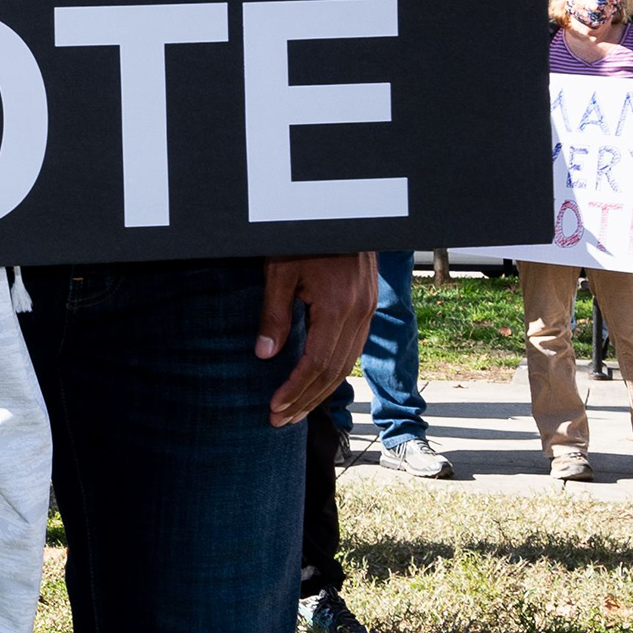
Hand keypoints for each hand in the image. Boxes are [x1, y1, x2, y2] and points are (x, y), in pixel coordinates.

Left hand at [258, 252, 377, 427]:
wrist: (341, 211)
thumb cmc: (304, 236)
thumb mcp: (280, 270)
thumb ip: (274, 313)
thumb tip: (265, 355)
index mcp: (338, 308)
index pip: (317, 364)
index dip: (295, 390)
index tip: (274, 409)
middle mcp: (359, 314)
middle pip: (335, 372)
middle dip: (306, 400)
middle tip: (280, 421)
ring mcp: (367, 310)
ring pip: (347, 363)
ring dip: (320, 390)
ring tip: (295, 409)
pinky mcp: (367, 304)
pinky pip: (353, 348)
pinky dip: (333, 370)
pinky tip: (316, 380)